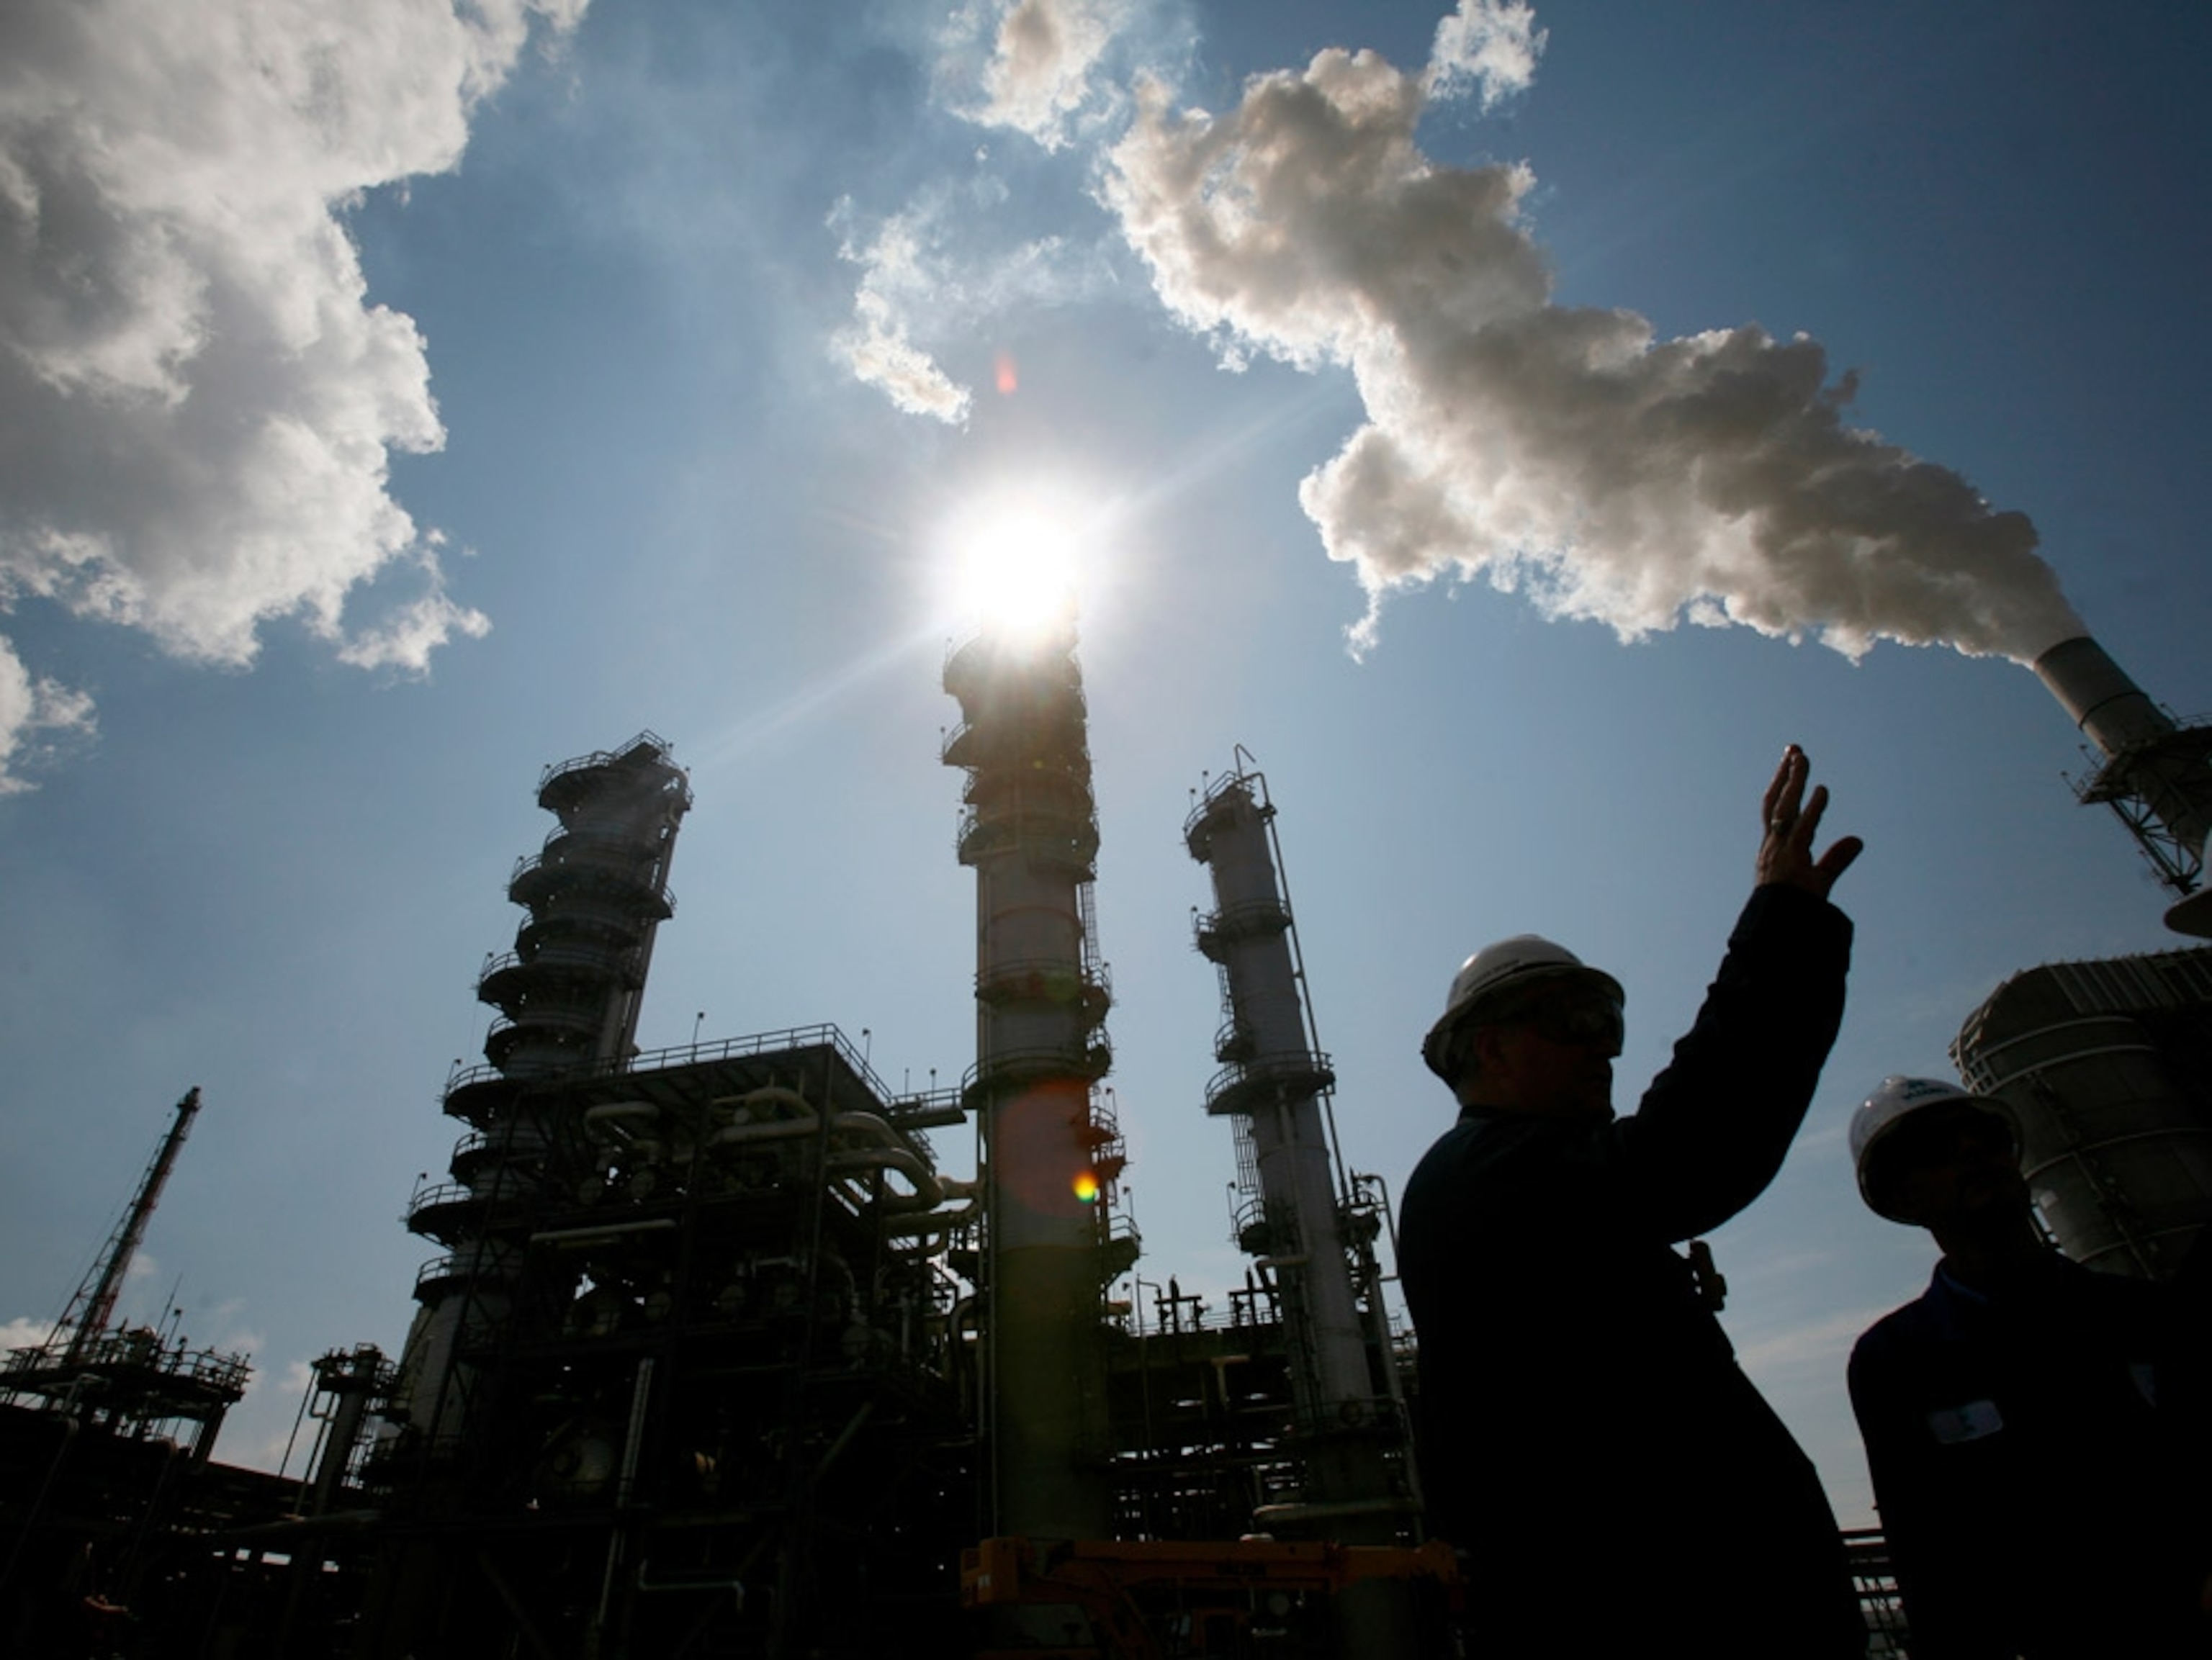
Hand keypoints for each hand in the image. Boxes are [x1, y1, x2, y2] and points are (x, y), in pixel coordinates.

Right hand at [1757, 745, 1862, 898]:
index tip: (1791, 763)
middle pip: (1775, 801)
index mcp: (1773, 849)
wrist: (1780, 931)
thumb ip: (1836, 858)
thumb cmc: (1793, 909)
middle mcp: (1772, 846)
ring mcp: (1780, 852)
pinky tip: (1823, 791)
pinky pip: (1803, 831)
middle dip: (1784, 774)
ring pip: (1783, 809)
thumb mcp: (1818, 880)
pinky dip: (1813, 810)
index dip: (1782, 785)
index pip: (1774, 809)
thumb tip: (1857, 839)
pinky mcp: (1792, 861)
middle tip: (1794, 749)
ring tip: (1802, 757)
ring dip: (1793, 782)